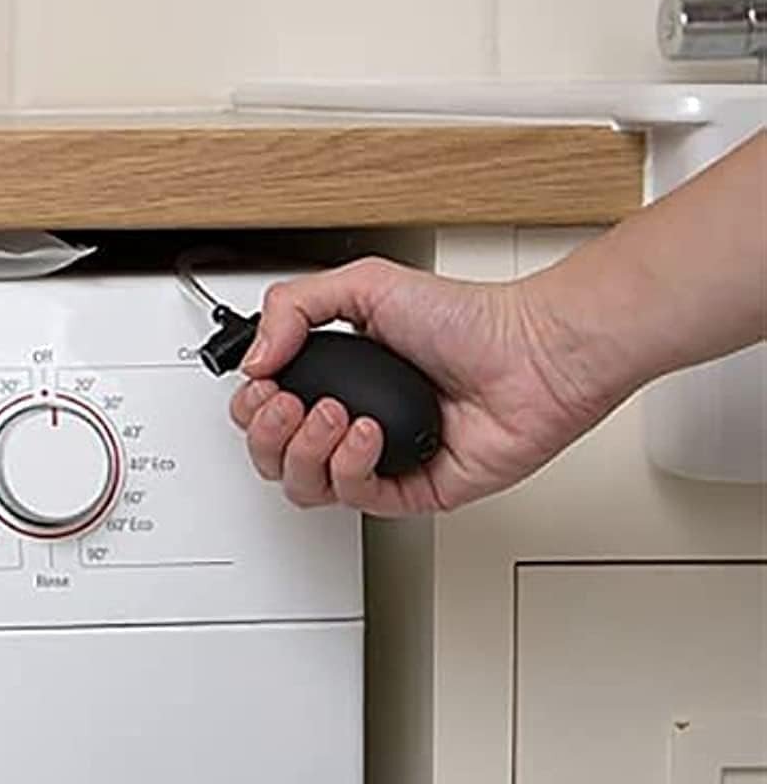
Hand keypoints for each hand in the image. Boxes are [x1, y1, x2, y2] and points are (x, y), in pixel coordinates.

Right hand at [228, 258, 605, 514]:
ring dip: (305, 449)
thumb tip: (254, 359)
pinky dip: (350, 466)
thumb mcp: (364, 284)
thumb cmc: (469, 319)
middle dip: (268, 430)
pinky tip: (365, 432)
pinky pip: (357, 499)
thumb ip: (292, 306)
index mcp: (336, 375)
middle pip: (272, 455)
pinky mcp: (411, 489)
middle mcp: (351, 419)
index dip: (251, 404)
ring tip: (333, 413)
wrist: (531, 354)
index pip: (264, 408)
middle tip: (288, 403)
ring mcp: (379, 457)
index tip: (263, 382)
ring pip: (305, 485)